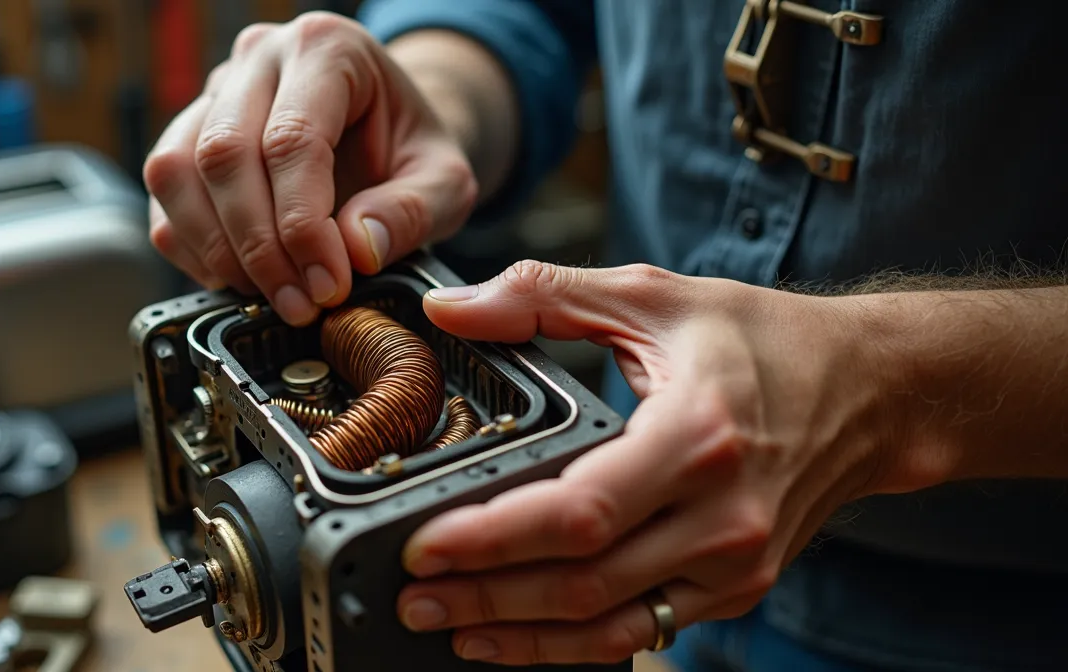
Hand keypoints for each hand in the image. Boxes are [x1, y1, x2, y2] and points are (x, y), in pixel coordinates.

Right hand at [144, 12, 477, 325]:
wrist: (388, 132)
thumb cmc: (411, 148)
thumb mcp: (445, 181)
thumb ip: (413, 212)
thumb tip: (357, 249)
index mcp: (327, 49)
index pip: (292, 138)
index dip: (301, 224)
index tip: (327, 283)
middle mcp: (259, 59)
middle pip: (224, 153)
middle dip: (258, 246)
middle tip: (298, 302)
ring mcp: (214, 92)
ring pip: (176, 170)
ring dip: (216, 249)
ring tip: (271, 294)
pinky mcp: (187, 133)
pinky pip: (164, 193)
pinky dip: (190, 246)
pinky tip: (238, 278)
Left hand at [396, 261, 921, 664]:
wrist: (872, 392)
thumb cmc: (765, 340)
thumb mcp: (654, 297)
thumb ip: (543, 295)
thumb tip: (450, 307)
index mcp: (697, 436)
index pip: (579, 512)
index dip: (493, 538)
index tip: (424, 544)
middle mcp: (722, 516)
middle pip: (582, 582)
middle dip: (485, 597)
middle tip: (412, 595)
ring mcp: (734, 565)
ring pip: (608, 625)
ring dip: (520, 635)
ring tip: (447, 626)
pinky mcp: (737, 590)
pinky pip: (641, 632)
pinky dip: (573, 644)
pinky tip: (518, 636)